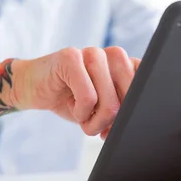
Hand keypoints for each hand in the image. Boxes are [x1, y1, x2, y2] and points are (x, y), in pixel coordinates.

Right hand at [12, 47, 139, 136]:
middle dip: (113, 122)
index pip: (148, 88)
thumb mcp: (101, 109)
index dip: (136, 113)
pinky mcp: (71, 57)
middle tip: (97, 126)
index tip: (123, 126)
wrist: (32, 87)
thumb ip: (121, 113)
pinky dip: (80, 113)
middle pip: (130, 101)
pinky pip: (88, 98)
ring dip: (95, 122)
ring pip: (110, 103)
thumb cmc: (71, 99)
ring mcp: (93, 53)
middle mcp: (114, 54)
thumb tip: (135, 127)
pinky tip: (71, 106)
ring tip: (83, 118)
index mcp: (126, 65)